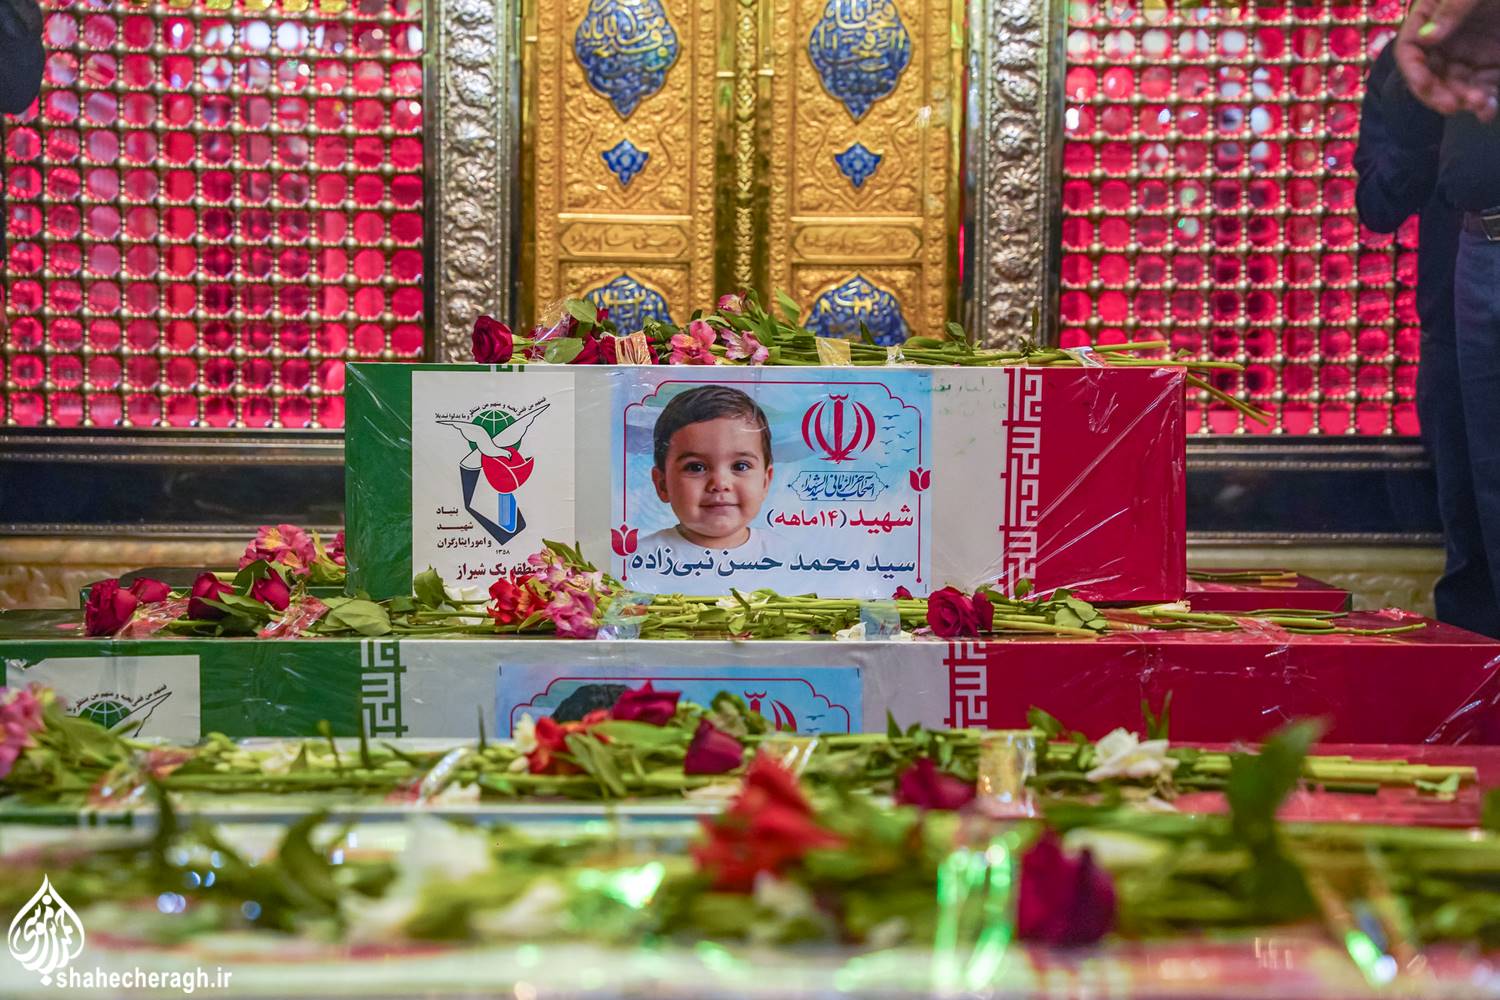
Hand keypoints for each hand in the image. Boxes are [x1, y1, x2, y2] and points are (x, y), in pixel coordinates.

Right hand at [1396, 0, 1499, 119]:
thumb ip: (1451, 9)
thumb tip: (1425, 38)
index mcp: (1431, 16)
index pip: (1409, 47)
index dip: (1412, 70)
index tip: (1424, 85)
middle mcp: (1444, 40)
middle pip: (1429, 75)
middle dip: (1439, 94)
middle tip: (1452, 105)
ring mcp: (1466, 54)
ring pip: (1454, 87)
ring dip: (1463, 101)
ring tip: (1481, 106)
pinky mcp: (1489, 65)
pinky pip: (1481, 88)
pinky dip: (1484, 103)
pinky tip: (1488, 110)